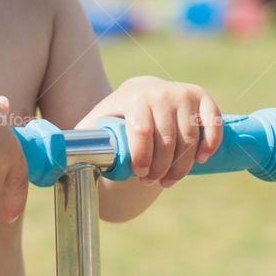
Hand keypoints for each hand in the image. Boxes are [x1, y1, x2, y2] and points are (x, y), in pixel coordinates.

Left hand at [78, 76, 222, 187]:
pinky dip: (210, 144)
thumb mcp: (96, 123)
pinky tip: (201, 159)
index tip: (140, 176)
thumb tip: (62, 159)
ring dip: (182, 166)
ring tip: (169, 179)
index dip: (143, 159)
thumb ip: (82, 139)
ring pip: (190, 139)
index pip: (142, 132)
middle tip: (153, 182)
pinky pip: (213, 123)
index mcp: (133, 98)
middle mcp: (159, 92)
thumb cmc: (115, 117)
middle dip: (161, 168)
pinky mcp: (201, 97)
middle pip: (168, 141)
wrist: (139, 93)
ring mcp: (182, 94)